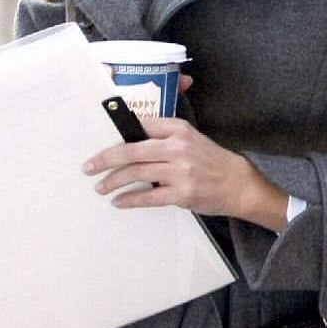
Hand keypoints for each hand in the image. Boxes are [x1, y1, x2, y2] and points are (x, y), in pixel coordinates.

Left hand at [84, 117, 287, 231]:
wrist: (238, 184)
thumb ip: (164, 137)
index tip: (100, 141)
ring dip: (113, 181)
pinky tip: (118, 201)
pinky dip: (130, 199)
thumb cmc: (211, 161)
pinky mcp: (182, 194)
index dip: (118, 134)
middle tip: (88, 167)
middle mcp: (179, 147)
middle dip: (105, 159)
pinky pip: (148, 197)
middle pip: (131, 151)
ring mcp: (181, 171)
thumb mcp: (191, 138)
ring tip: (100, 187)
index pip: (141, 126)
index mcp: (180, 129)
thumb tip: (129, 141)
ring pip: (136, 174)